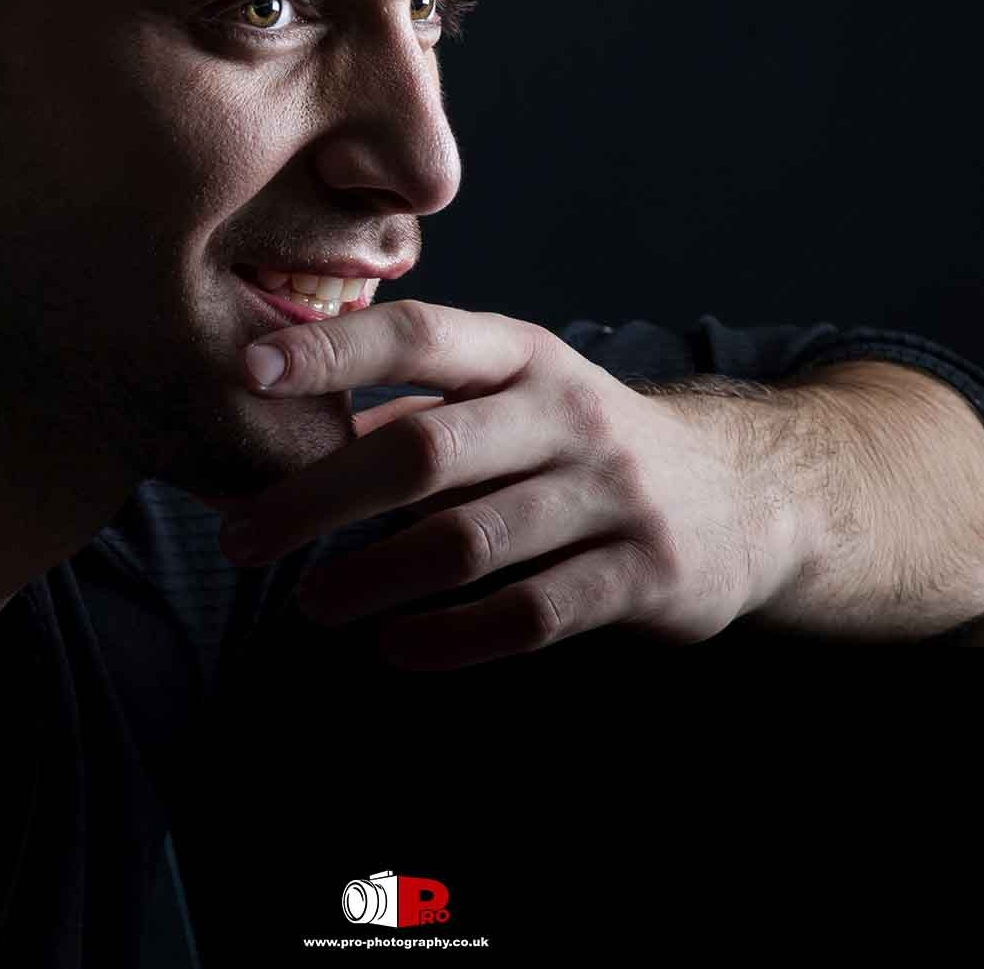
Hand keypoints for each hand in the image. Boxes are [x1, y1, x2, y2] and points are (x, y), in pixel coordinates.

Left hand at [206, 301, 810, 669]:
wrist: (744, 495)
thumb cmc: (583, 443)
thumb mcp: (517, 396)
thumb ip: (417, 408)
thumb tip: (285, 426)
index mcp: (525, 355)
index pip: (419, 335)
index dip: (333, 350)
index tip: (247, 369)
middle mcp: (568, 413)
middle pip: (424, 452)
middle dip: (316, 498)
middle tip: (239, 539)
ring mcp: (611, 495)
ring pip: (468, 541)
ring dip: (373, 578)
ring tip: (311, 604)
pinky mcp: (642, 575)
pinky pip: (529, 614)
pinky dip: (452, 638)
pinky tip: (398, 646)